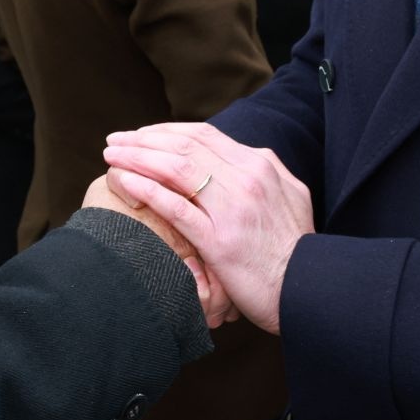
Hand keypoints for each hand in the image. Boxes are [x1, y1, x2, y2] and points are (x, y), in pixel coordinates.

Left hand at [103, 123, 311, 334]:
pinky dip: (145, 188)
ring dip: (137, 157)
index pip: (205, 135)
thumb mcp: (288, 197)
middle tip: (115, 139)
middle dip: (143, 138)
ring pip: (176, 168)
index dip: (167, 131)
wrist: (309, 289)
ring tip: (111, 155)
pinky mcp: (220, 240)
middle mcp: (248, 177)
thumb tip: (233, 163)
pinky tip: (124, 181)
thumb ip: (260, 175)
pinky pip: (175, 207)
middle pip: (185, 145)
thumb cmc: (293, 249)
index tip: (141, 135)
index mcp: (261, 165)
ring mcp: (233, 207)